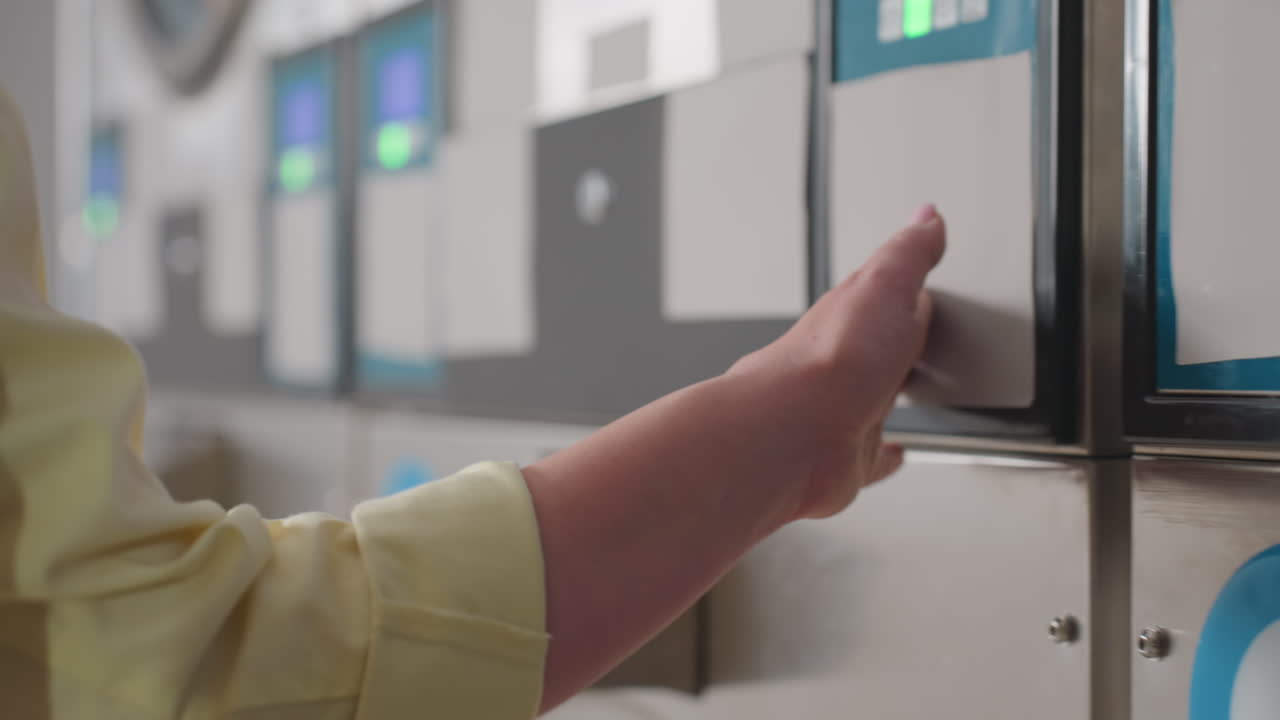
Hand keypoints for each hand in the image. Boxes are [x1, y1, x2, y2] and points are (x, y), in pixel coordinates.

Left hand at [729, 204, 945, 518]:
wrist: (792, 433)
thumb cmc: (830, 361)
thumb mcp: (884, 284)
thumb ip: (908, 254)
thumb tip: (926, 216)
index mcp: (851, 317)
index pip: (881, 292)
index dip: (902, 281)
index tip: (921, 270)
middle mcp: (842, 363)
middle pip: (874, 344)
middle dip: (894, 337)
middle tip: (917, 326)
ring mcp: (841, 410)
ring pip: (870, 395)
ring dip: (889, 389)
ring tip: (909, 382)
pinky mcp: (844, 456)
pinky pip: (870, 454)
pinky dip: (885, 455)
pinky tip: (894, 453)